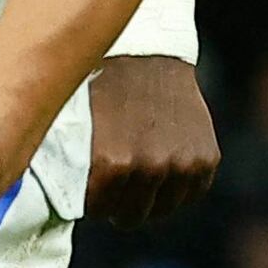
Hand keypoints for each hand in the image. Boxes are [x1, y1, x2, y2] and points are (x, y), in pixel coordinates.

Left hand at [83, 52, 220, 223]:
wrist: (144, 52)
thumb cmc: (98, 86)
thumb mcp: (72, 125)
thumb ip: (71, 167)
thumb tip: (61, 203)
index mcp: (111, 163)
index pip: (97, 210)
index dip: (91, 201)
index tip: (89, 189)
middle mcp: (149, 167)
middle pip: (131, 215)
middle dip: (118, 203)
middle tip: (114, 185)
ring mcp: (181, 164)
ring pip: (162, 209)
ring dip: (149, 198)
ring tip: (137, 176)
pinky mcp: (206, 157)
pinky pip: (191, 194)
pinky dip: (178, 188)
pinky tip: (162, 169)